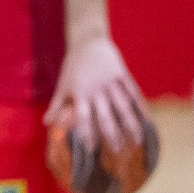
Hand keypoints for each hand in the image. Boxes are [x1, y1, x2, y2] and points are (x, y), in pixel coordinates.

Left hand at [46, 35, 144, 152]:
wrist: (88, 40)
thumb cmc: (73, 65)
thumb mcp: (63, 85)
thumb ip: (56, 105)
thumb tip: (46, 123)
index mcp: (80, 94)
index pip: (83, 119)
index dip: (87, 134)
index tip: (92, 150)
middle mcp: (96, 90)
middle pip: (106, 117)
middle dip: (112, 135)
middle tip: (119, 152)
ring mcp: (111, 82)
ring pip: (123, 107)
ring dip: (131, 125)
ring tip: (137, 141)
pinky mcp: (122, 74)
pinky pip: (133, 93)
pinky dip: (141, 107)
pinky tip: (147, 119)